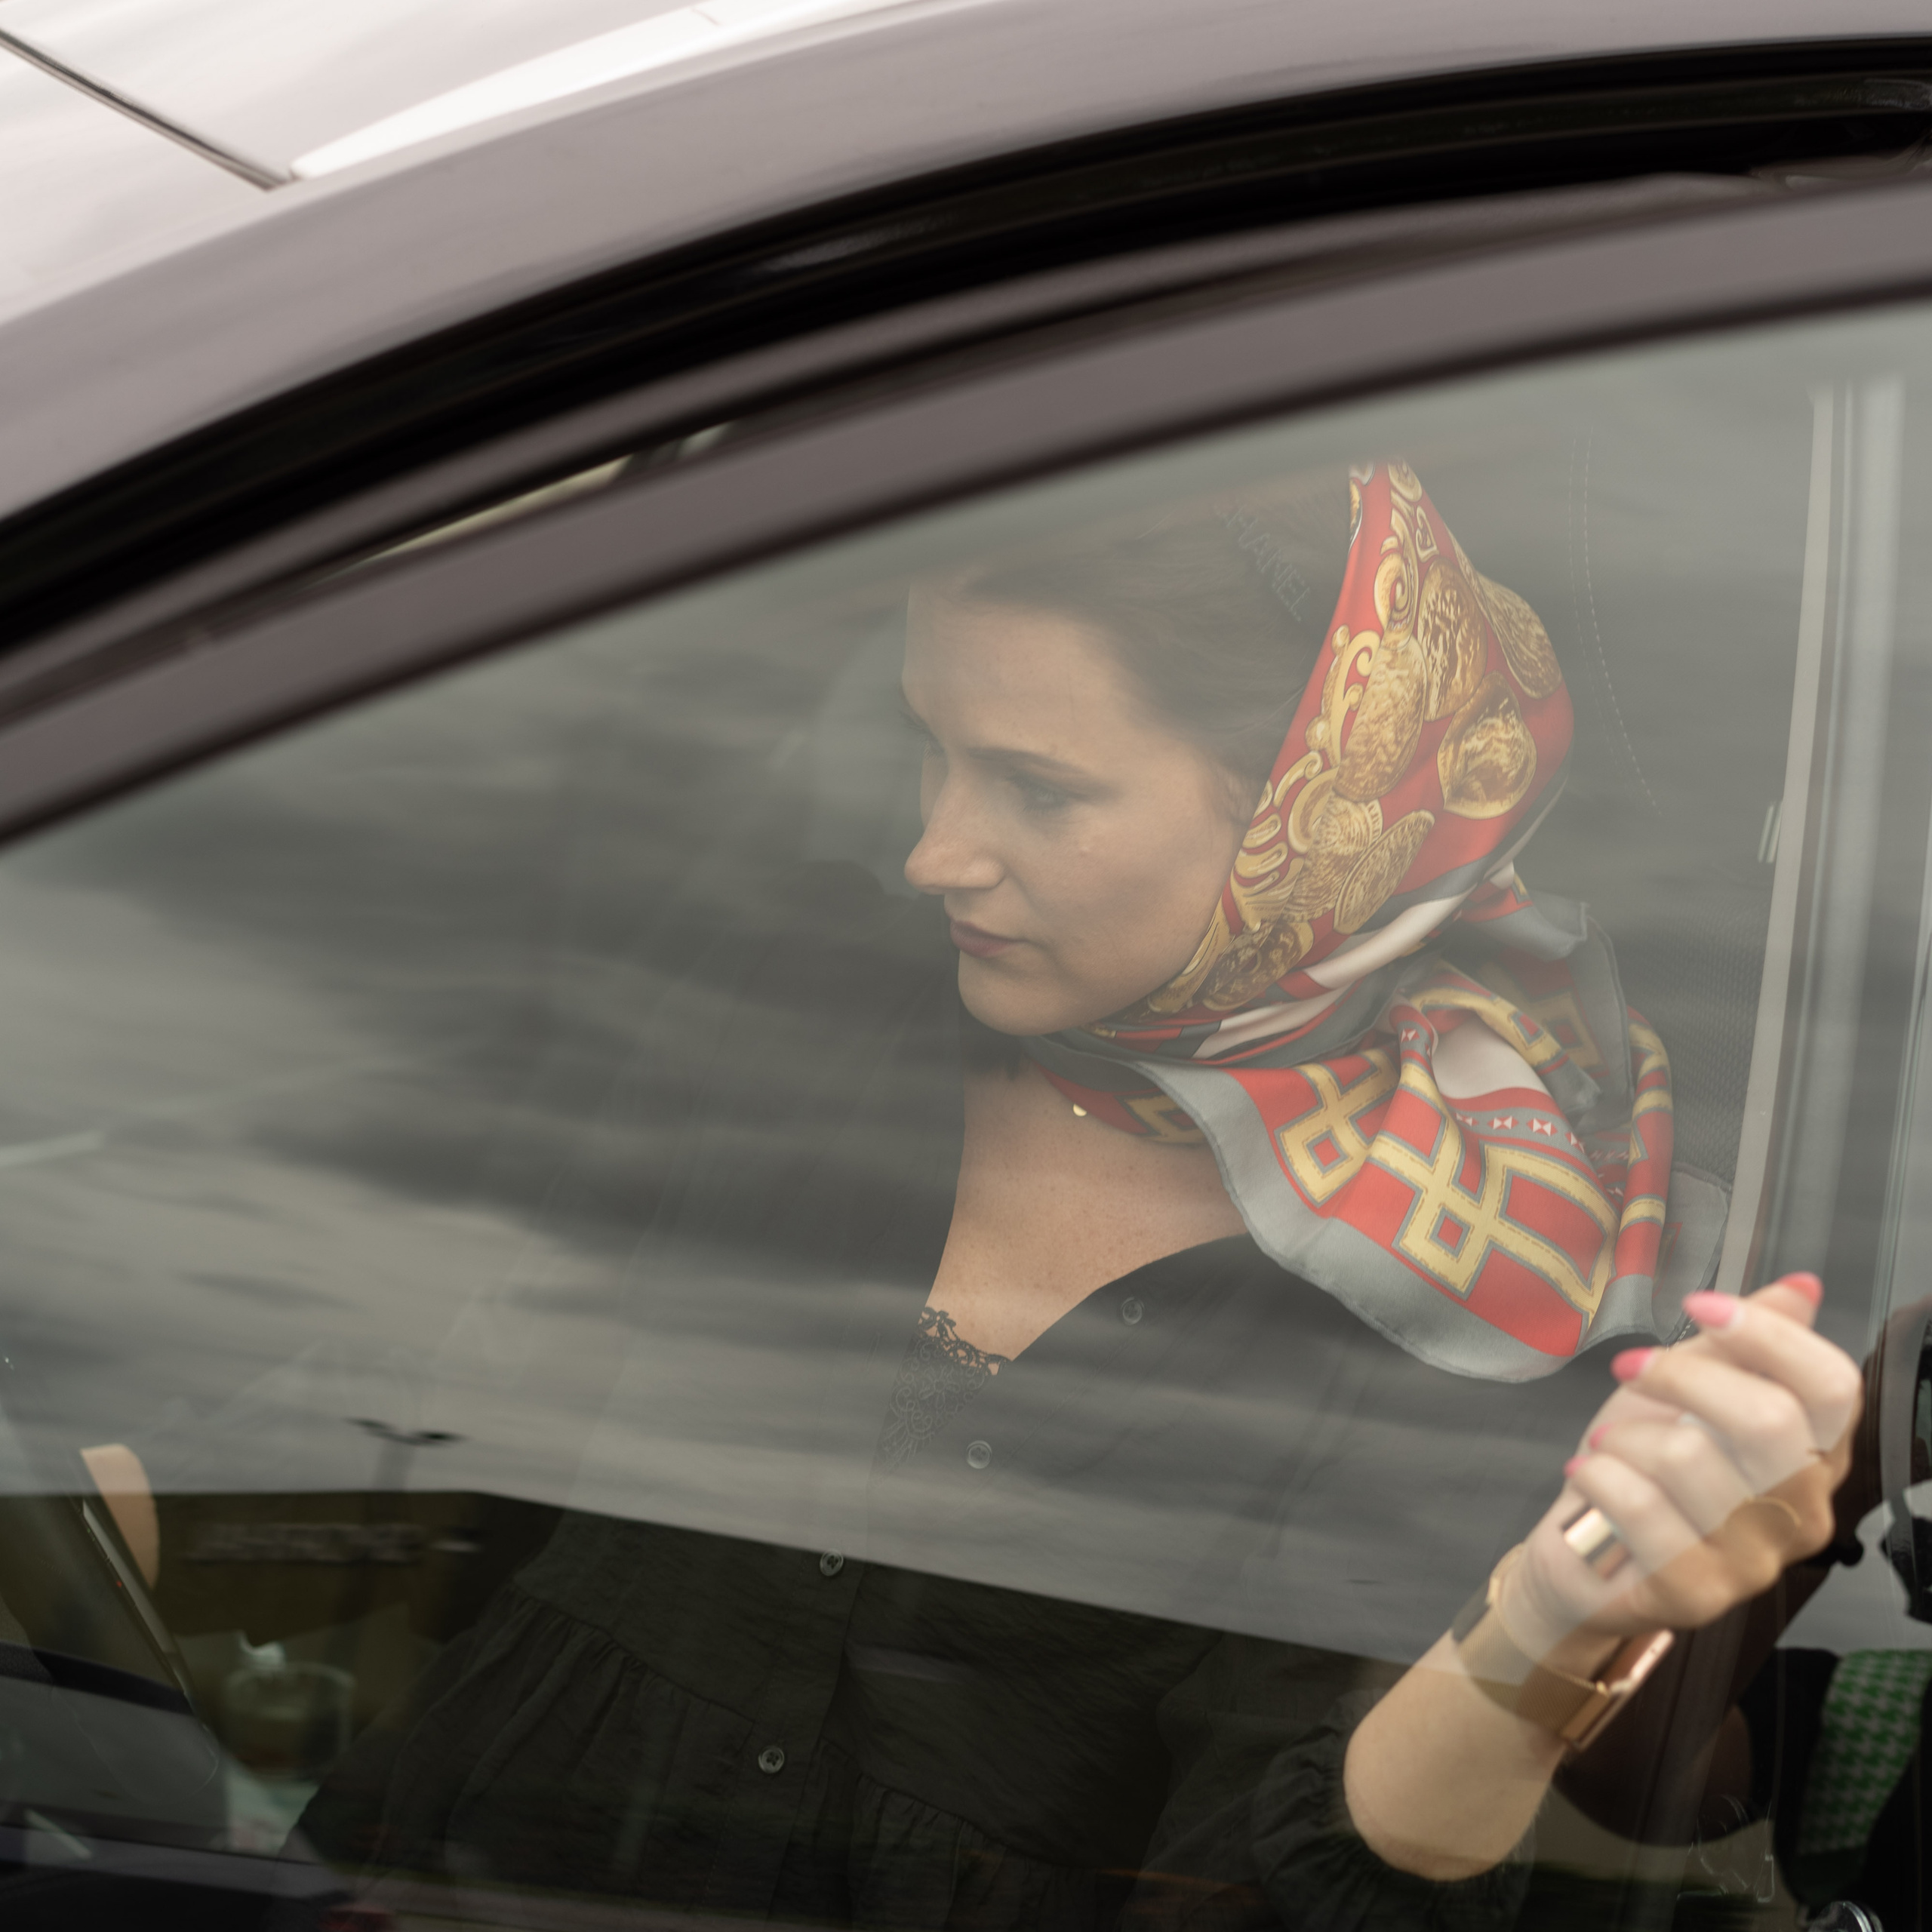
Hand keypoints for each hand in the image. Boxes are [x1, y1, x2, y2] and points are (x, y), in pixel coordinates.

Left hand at [1496, 1274, 1861, 1666]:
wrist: (1582, 1549)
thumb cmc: (1641, 1463)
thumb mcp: (1687, 1389)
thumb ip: (1743, 1344)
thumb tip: (1802, 1287)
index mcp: (1813, 1456)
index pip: (1833, 1388)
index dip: (1769, 1334)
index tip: (1699, 1304)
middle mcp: (1801, 1513)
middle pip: (1768, 1420)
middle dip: (1682, 1375)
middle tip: (1630, 1368)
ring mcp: (1753, 1562)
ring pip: (1689, 1458)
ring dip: (1625, 1436)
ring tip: (1609, 1447)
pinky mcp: (1696, 1595)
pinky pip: (1641, 1508)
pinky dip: (1597, 1477)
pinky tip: (1590, 1479)